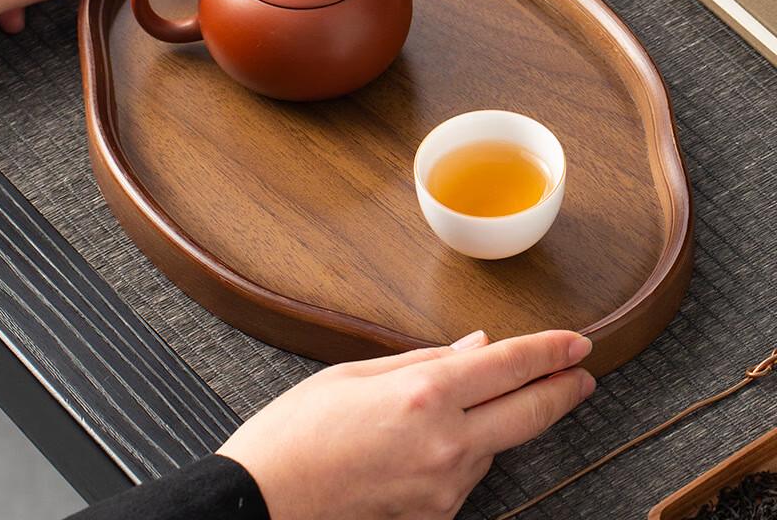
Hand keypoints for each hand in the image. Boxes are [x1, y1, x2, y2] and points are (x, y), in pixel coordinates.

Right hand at [218, 329, 594, 519]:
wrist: (264, 504)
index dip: (549, 350)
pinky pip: (469, 472)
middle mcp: (445, 443)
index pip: (509, 365)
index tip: (576, 342)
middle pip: (528, 412)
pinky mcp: (437, 516)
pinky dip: (469, 448)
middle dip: (562, 389)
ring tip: (476, 399)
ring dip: (502, 419)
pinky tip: (442, 435)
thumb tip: (475, 347)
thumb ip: (427, 359)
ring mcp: (445, 487)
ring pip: (497, 444)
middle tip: (581, 373)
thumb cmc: (298, 432)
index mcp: (424, 394)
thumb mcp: (356, 374)